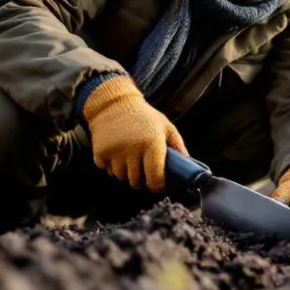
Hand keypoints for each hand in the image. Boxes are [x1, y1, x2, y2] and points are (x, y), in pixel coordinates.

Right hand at [81, 75, 186, 191]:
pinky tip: (117, 153)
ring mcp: (115, 152)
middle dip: (141, 179)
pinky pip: (107, 171)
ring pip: (121, 177)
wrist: (113, 103)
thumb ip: (178, 147)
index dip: (158, 185)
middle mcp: (133, 149)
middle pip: (137, 182)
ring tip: (130, 158)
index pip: (155, 178)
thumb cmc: (144, 117)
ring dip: (126, 173)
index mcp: (152, 143)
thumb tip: (188, 168)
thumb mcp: (166, 127)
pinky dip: (111, 167)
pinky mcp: (100, 152)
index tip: (158, 184)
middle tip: (143, 168)